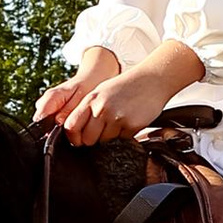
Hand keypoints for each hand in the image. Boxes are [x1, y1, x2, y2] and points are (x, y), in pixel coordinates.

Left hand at [39, 37, 205, 145]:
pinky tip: (129, 122)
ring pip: (105, 142)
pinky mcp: (131, 126)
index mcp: (90, 100)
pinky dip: (125, 135)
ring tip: (119, 122)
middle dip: (93, 140)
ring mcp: (116, 118)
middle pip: (87, 139)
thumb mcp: (100, 92)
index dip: (74, 138)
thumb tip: (74, 130)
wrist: (151, 80)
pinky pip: (122, 140)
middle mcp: (101, 109)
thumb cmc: (125, 87)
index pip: (71, 126)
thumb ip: (87, 109)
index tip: (79, 140)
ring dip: (111, 138)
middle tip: (102, 132)